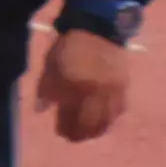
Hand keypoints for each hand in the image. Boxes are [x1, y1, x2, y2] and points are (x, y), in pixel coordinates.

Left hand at [37, 27, 133, 143]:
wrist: (98, 28)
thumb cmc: (69, 46)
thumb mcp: (50, 64)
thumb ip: (46, 89)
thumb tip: (41, 110)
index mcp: (74, 85)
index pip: (69, 115)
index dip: (65, 127)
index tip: (60, 133)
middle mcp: (95, 91)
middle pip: (90, 121)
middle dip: (82, 133)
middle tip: (75, 138)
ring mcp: (112, 89)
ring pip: (107, 119)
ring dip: (98, 130)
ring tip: (89, 134)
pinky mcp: (124, 86)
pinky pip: (119, 109)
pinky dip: (111, 118)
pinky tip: (105, 122)